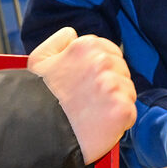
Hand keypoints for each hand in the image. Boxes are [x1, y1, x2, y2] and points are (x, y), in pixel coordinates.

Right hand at [27, 27, 136, 164]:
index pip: (110, 52)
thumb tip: (73, 35)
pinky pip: (129, 113)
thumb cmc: (37, 99)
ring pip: (127, 92)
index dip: (100, 70)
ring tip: (93, 114)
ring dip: (115, 103)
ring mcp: (114, 86)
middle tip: (90, 101)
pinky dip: (119, 122)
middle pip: (121, 71)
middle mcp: (103, 62)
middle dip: (110, 84)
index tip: (89, 84)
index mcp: (87, 46)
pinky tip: (100, 125)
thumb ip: (59, 41)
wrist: (39, 132)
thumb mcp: (39, 59)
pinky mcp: (122, 109)